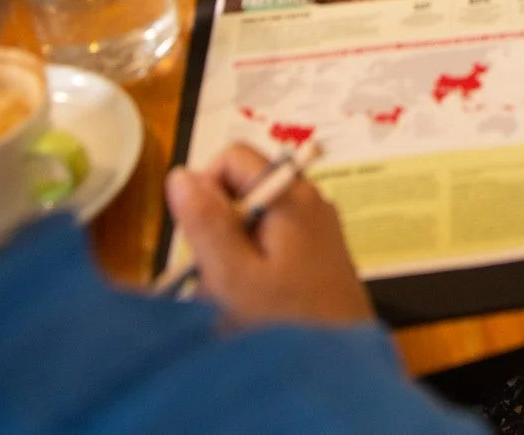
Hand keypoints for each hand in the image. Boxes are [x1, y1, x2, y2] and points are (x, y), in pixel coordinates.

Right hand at [163, 143, 374, 328]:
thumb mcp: (233, 275)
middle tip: (217, 271)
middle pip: (245, 188)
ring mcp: (318, 228)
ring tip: (235, 294)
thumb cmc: (286, 322)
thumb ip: (205, 222)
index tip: (198, 233)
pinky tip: (254, 300)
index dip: (205, 186)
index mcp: (291, 196)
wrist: (342, 367)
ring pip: (255, 220)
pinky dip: (254, 265)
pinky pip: (273, 244)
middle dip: (218, 225)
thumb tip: (181, 175)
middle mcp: (310, 201)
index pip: (235, 156)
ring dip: (233, 251)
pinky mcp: (319, 255)